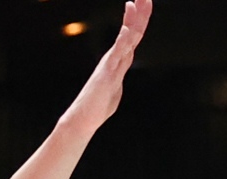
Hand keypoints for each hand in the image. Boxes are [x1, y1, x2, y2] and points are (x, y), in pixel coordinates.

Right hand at [62, 0, 151, 129]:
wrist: (84, 119)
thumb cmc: (98, 107)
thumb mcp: (113, 90)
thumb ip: (116, 80)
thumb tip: (117, 80)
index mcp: (118, 61)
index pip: (132, 36)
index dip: (138, 19)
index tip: (142, 3)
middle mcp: (115, 57)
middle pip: (132, 31)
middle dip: (140, 13)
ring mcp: (111, 63)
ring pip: (127, 38)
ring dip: (134, 20)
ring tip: (138, 2)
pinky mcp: (107, 72)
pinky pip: (117, 54)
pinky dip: (123, 40)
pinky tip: (128, 29)